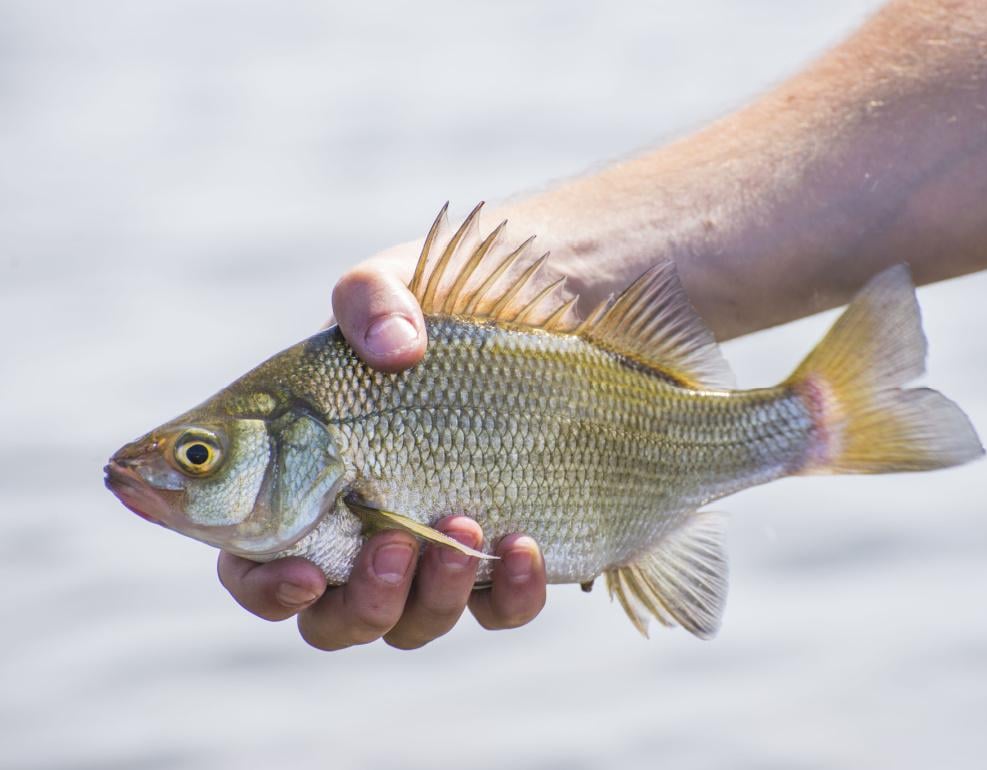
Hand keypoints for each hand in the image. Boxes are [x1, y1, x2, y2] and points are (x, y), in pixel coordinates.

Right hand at [217, 252, 547, 648]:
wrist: (554, 308)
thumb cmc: (448, 303)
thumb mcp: (399, 280)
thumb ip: (372, 297)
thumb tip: (395, 351)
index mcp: (302, 479)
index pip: (252, 561)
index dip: (262, 585)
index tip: (299, 570)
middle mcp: (360, 530)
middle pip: (330, 618)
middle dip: (356, 601)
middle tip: (390, 545)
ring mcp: (433, 552)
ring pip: (409, 625)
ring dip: (430, 596)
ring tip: (462, 523)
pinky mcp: (503, 559)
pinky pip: (499, 611)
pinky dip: (510, 593)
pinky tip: (524, 542)